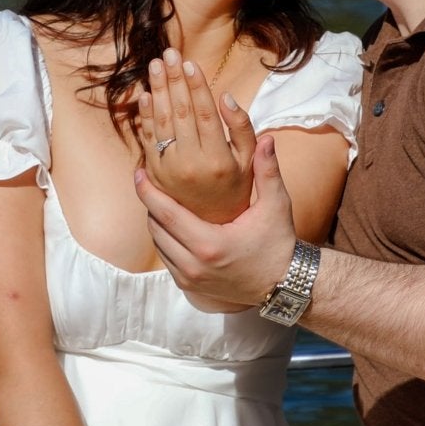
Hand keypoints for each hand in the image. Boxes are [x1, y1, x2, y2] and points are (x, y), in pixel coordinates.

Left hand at [134, 49, 256, 222]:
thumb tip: (227, 98)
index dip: (196, 86)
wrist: (215, 235)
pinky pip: (147, 142)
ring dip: (157, 92)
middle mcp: (190, 166)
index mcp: (217, 161)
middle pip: (180, 114)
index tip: (190, 62)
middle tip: (169, 54)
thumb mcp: (251, 163)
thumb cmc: (238, 192)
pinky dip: (145, 117)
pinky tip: (145, 96)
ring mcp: (169, 174)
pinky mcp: (155, 179)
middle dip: (174, 81)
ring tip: (155, 67)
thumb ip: (243, 130)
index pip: (204, 114)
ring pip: (160, 125)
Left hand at [136, 134, 298, 309]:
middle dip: (150, 204)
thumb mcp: (276, 205)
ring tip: (158, 199)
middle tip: (148, 180)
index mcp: (210, 244)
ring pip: (158, 244)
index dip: (148, 193)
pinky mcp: (190, 287)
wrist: (285, 285)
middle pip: (156, 228)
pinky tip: (171, 223)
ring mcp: (190, 279)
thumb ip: (267, 170)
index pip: (166, 214)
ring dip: (156, 221)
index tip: (139, 173)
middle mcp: (194, 265)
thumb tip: (266, 138)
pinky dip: (165, 240)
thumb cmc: (279, 242)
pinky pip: (166, 259)